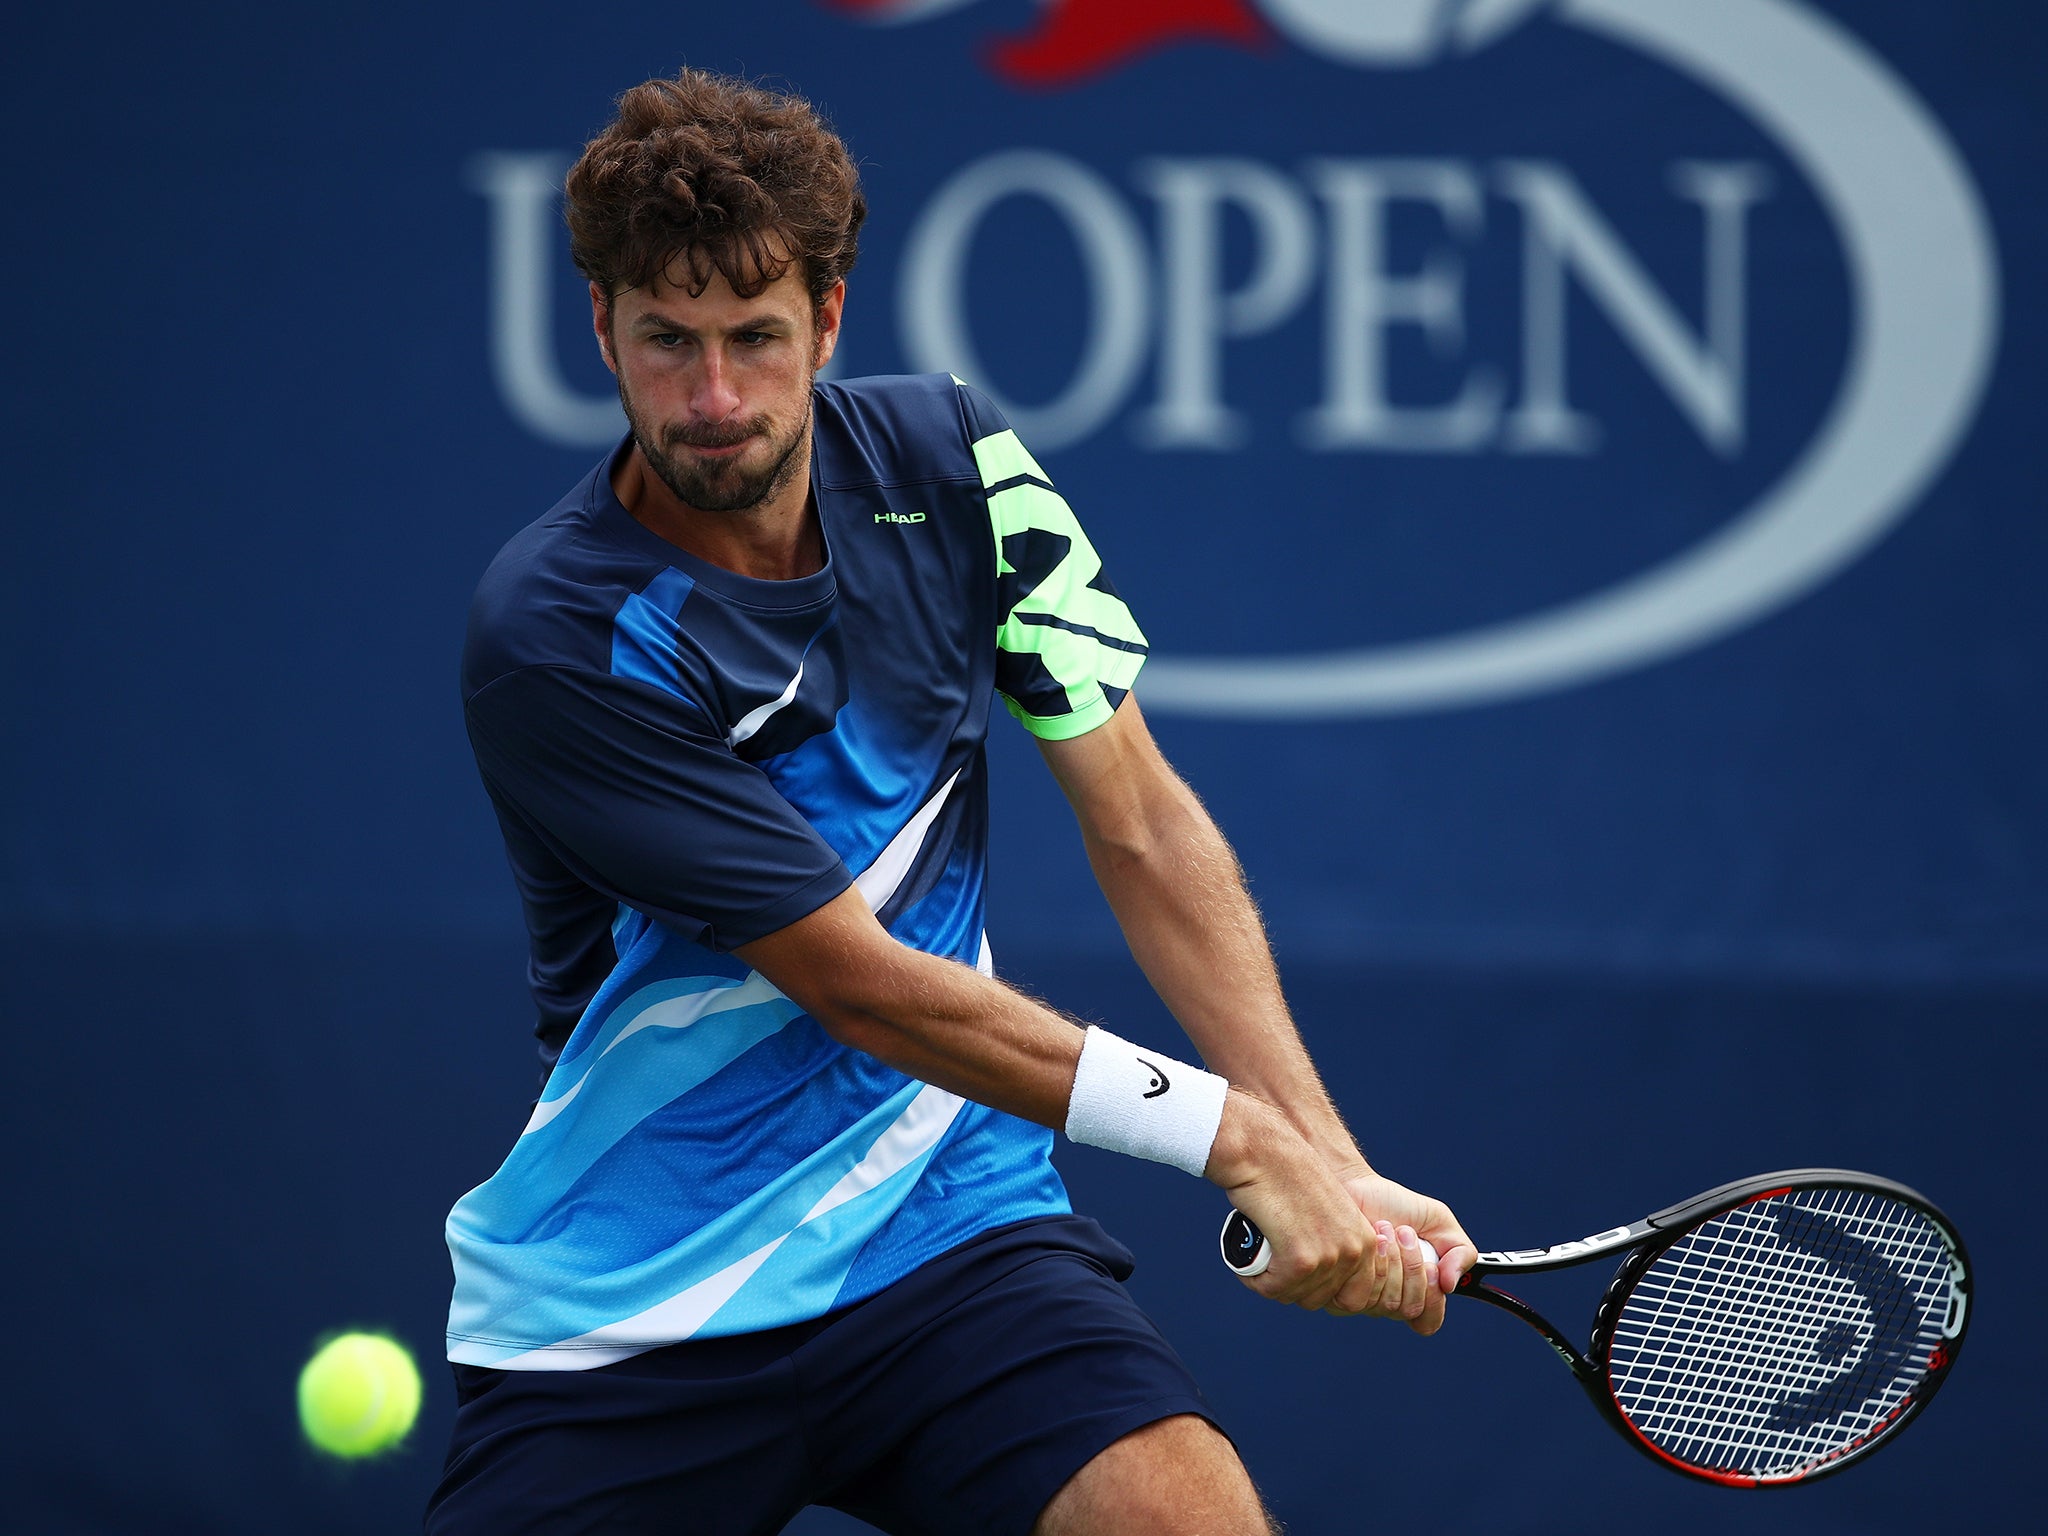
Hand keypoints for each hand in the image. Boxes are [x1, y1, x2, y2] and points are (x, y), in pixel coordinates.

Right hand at [1209, 1094, 1379, 1310]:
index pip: (1355, 1297)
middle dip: (1294, 1288)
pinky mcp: (1299, 1262)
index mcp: (1366, 1240)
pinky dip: (1255, 1280)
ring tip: (1261, 1259)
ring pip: (1294, 1296)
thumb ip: (1337, 1243)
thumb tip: (1325, 1278)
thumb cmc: (1289, 1175)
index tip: (1300, 1274)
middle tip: (1274, 1264)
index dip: (1323, 1291)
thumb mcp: (1331, 1211)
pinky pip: (1273, 1290)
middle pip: (1320, 1300)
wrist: (1265, 1152)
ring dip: (1273, 1283)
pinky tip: (1249, 1263)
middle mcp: (1353, 1252)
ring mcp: (1328, 1258)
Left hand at [1329, 1171, 1475, 1335]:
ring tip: (1386, 1230)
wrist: (1356, 1185)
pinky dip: (1374, 1261)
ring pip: (1388, 1303)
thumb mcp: (1440, 1221)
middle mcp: (1387, 1299)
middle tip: (1406, 1234)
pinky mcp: (1337, 1288)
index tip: (1434, 1268)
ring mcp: (1361, 1296)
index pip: (1427, 1322)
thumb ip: (1460, 1252)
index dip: (1434, 1300)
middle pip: (1410, 1309)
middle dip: (1413, 1268)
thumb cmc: (1394, 1203)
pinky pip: (1361, 1294)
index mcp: (1413, 1290)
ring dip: (1394, 1260)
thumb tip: (1451, 1285)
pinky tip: (1370, 1239)